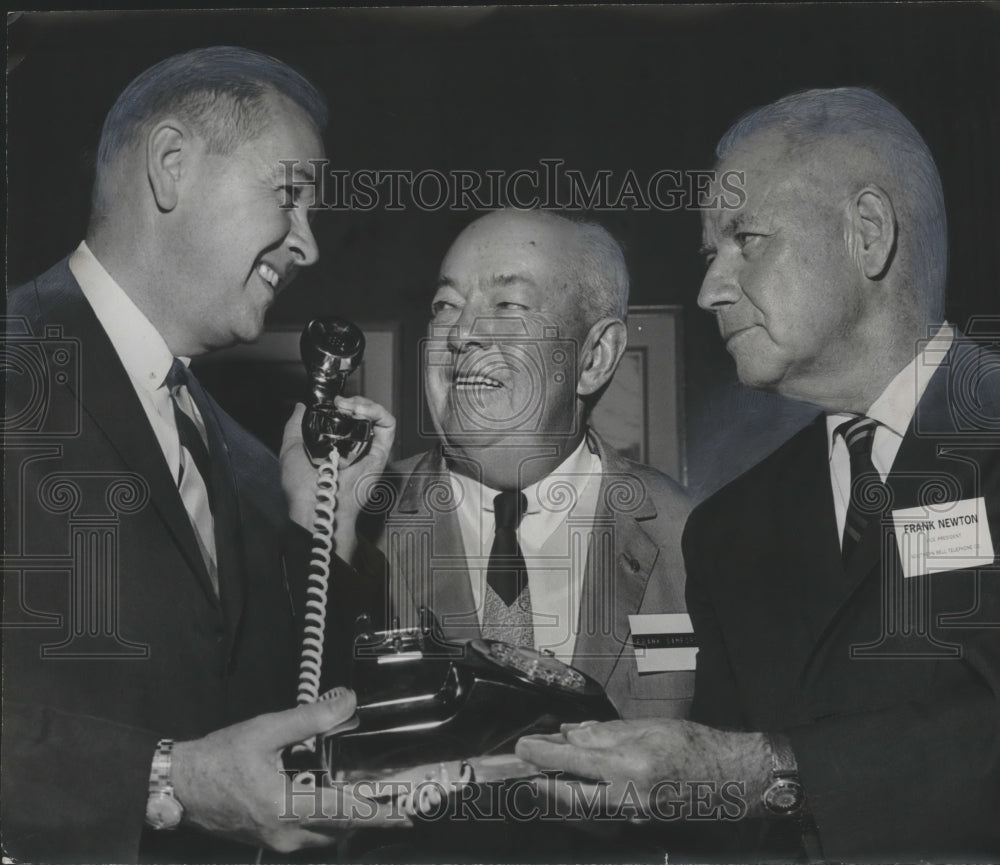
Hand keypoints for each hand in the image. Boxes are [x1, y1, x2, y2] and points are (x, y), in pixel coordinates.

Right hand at [172, 690, 410, 852]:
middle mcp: (284, 834)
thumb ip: (310, 718)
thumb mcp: (266, 730)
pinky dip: (327, 821)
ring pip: (325, 836)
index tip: (404, 814)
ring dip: (347, 819)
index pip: (342, 812)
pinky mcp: (267, 841)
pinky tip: (334, 801)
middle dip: (370, 817)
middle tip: (399, 807)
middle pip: (340, 829)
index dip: (376, 812)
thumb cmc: (219, 758)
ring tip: (371, 800)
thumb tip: (347, 701)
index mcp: (284, 807)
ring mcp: (275, 842)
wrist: (179, 785)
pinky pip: (308, 836)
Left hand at [281, 399, 395, 560]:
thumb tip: (301, 406)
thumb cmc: (301, 486)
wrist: (315, 504)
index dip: (342, 405)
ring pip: (377, 417)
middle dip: (354, 401)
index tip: (332, 402)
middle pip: (363, 415)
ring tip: (350, 406)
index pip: (346, 418)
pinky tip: (361, 411)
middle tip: (340, 403)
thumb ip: (295, 426)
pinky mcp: (381, 454)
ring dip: (366, 404)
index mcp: (335, 446)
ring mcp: (368, 450)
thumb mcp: (291, 449)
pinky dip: (378, 413)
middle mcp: (354, 448)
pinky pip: (389, 427)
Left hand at [515, 719, 770, 821]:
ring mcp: (634, 815)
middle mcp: (629, 796)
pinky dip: (585, 796)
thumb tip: (572, 735)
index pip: (575, 760)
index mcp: (630, 765)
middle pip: (572, 798)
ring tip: (546, 772)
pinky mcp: (640, 821)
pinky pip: (603, 810)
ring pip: (585, 808)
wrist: (731, 778)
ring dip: (561, 792)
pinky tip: (578, 782)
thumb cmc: (693, 745)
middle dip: (543, 786)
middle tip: (524, 769)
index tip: (524, 746)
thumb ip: (606, 733)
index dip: (545, 753)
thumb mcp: (648, 727)